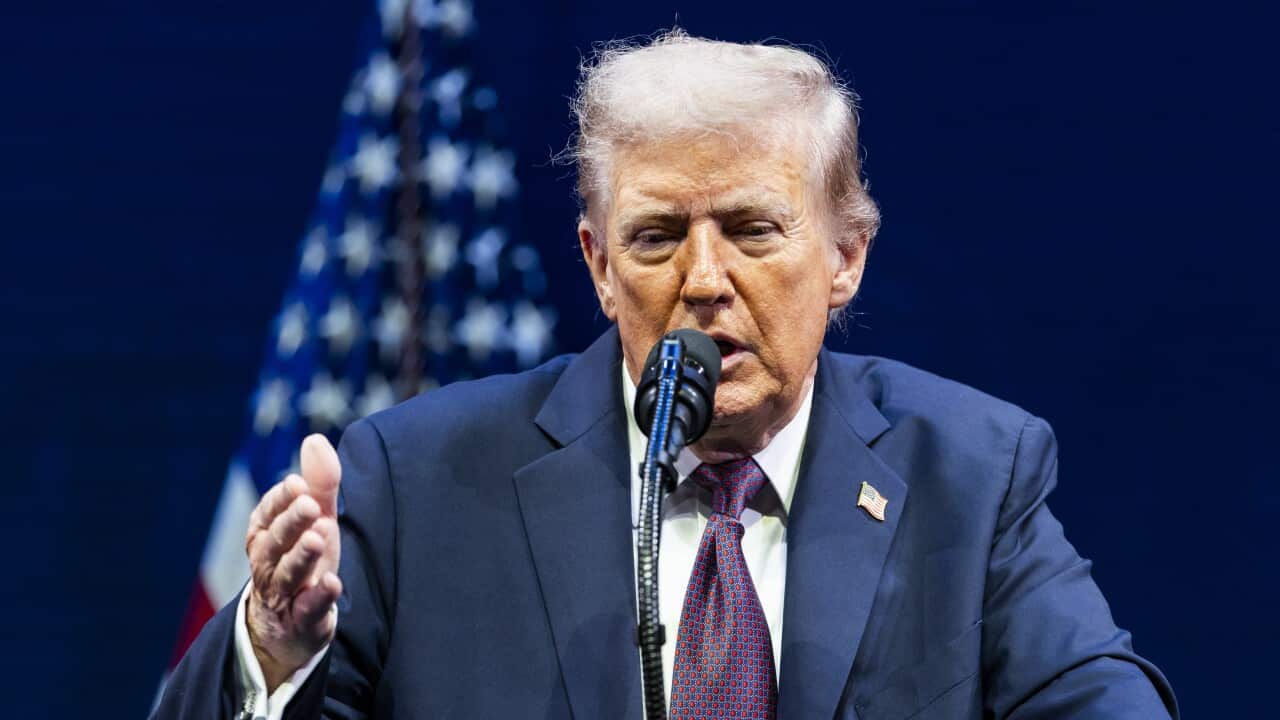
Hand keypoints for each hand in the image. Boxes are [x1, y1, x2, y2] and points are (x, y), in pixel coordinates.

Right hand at [243, 434, 342, 691]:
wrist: (289, 628)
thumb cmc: (304, 561)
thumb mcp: (314, 521)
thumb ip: (319, 484)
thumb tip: (315, 440)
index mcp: (265, 536)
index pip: (266, 515)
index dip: (280, 501)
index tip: (298, 484)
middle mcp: (268, 565)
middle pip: (275, 543)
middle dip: (291, 523)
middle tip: (311, 505)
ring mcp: (284, 595)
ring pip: (287, 575)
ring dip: (302, 556)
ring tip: (319, 537)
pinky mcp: (303, 621)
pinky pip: (308, 610)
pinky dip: (318, 597)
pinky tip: (332, 583)